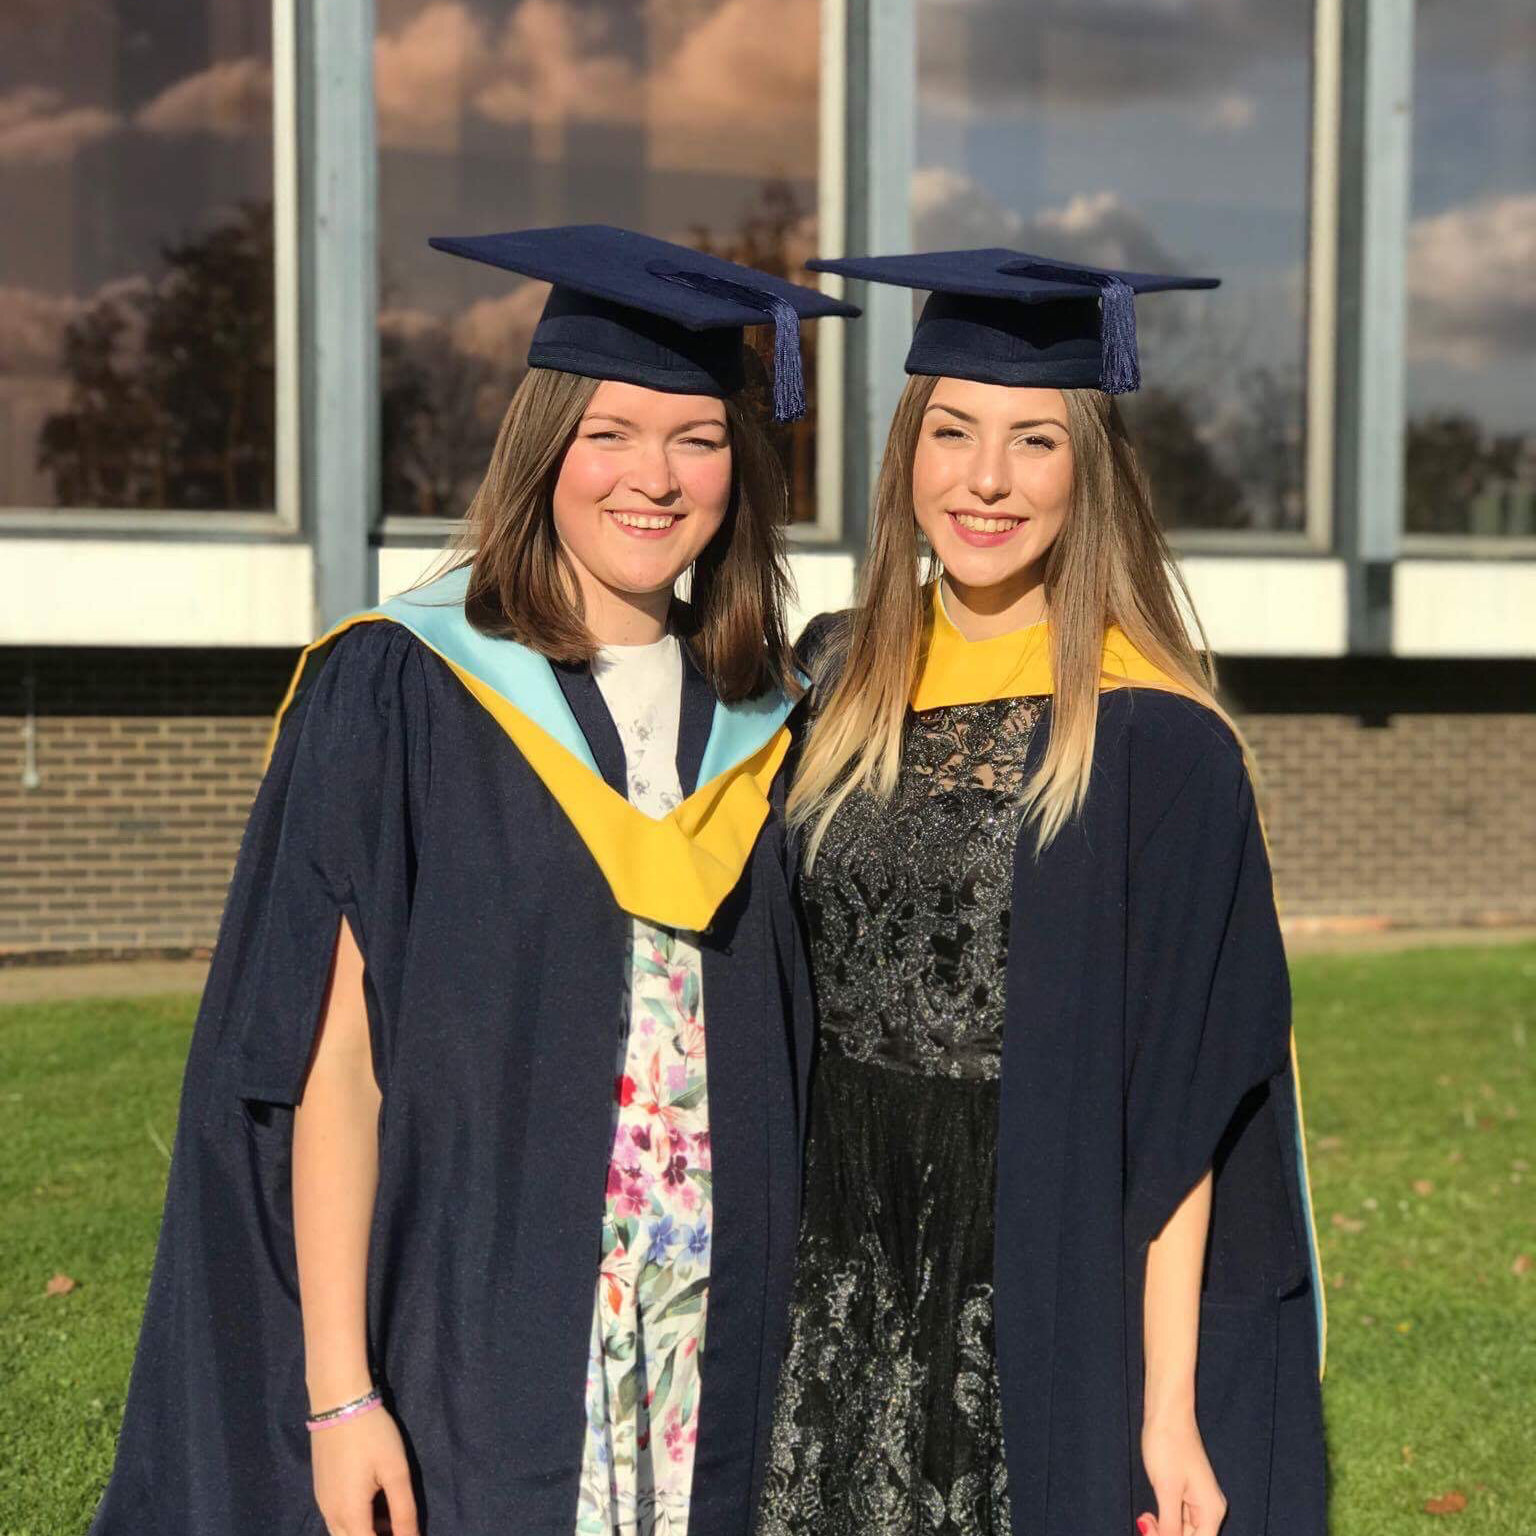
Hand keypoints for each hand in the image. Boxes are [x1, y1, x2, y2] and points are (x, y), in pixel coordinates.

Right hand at [310, 1406, 418, 1535]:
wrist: (338, 1404)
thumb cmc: (372, 1435)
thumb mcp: (395, 1471)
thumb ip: (404, 1511)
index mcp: (350, 1515)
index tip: (408, 1532)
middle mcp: (331, 1516)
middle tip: (400, 1526)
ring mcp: (322, 1504)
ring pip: (343, 1534)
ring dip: (366, 1532)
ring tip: (391, 1517)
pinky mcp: (320, 1491)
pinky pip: (337, 1520)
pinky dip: (355, 1522)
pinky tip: (374, 1503)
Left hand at [1138, 1414, 1225, 1535]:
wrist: (1167, 1413)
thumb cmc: (1168, 1445)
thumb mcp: (1166, 1490)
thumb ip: (1170, 1524)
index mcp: (1211, 1511)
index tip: (1151, 1531)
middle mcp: (1210, 1510)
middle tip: (1145, 1522)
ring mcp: (1199, 1502)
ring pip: (1183, 1532)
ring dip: (1163, 1530)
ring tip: (1145, 1518)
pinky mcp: (1187, 1494)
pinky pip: (1178, 1519)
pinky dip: (1163, 1520)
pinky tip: (1149, 1516)